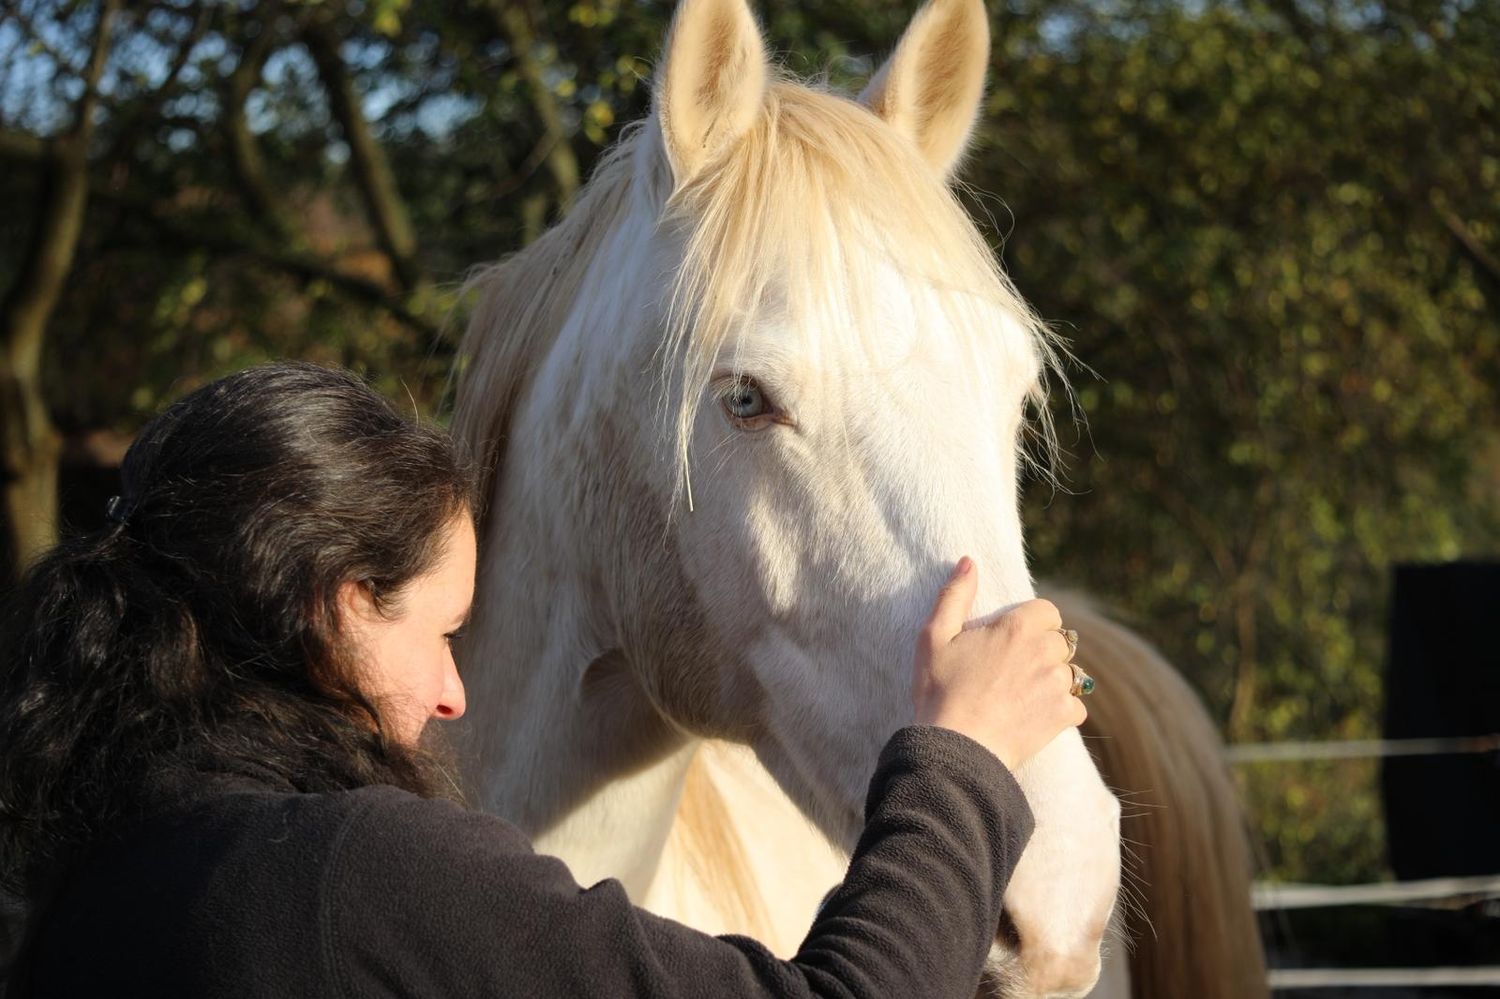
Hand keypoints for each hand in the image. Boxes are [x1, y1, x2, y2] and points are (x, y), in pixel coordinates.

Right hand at [911, 558, 1086, 770]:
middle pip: (1059, 642)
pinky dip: (1060, 711)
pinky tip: (1032, 716)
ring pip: (1068, 673)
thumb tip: (969, 562)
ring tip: (1019, 696)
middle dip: (1041, 651)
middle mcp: (1045, 652)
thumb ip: (954, 595)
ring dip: (1051, 680)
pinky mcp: (1063, 716)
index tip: (1010, 641)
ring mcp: (1057, 685)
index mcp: (1017, 627)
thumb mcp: (933, 637)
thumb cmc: (939, 691)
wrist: (955, 749)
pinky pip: (1075, 706)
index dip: (1031, 623)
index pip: (1048, 611)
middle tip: (1010, 671)